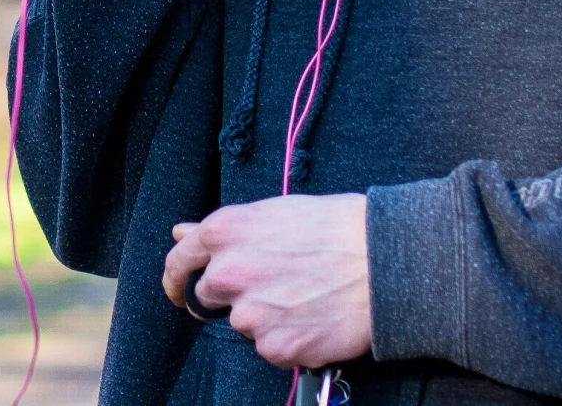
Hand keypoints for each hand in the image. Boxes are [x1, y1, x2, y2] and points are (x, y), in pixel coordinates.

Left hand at [163, 194, 370, 369]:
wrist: (384, 262)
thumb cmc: (337, 229)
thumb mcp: (273, 213)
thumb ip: (224, 231)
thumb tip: (183, 234)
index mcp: (224, 232)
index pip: (179, 261)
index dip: (176, 277)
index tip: (179, 288)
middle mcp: (229, 273)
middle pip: (210, 295)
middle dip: (233, 294)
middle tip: (273, 284)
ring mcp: (250, 314)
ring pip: (244, 322)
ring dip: (265, 316)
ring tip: (305, 295)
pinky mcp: (275, 346)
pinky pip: (271, 347)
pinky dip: (289, 338)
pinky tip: (314, 316)